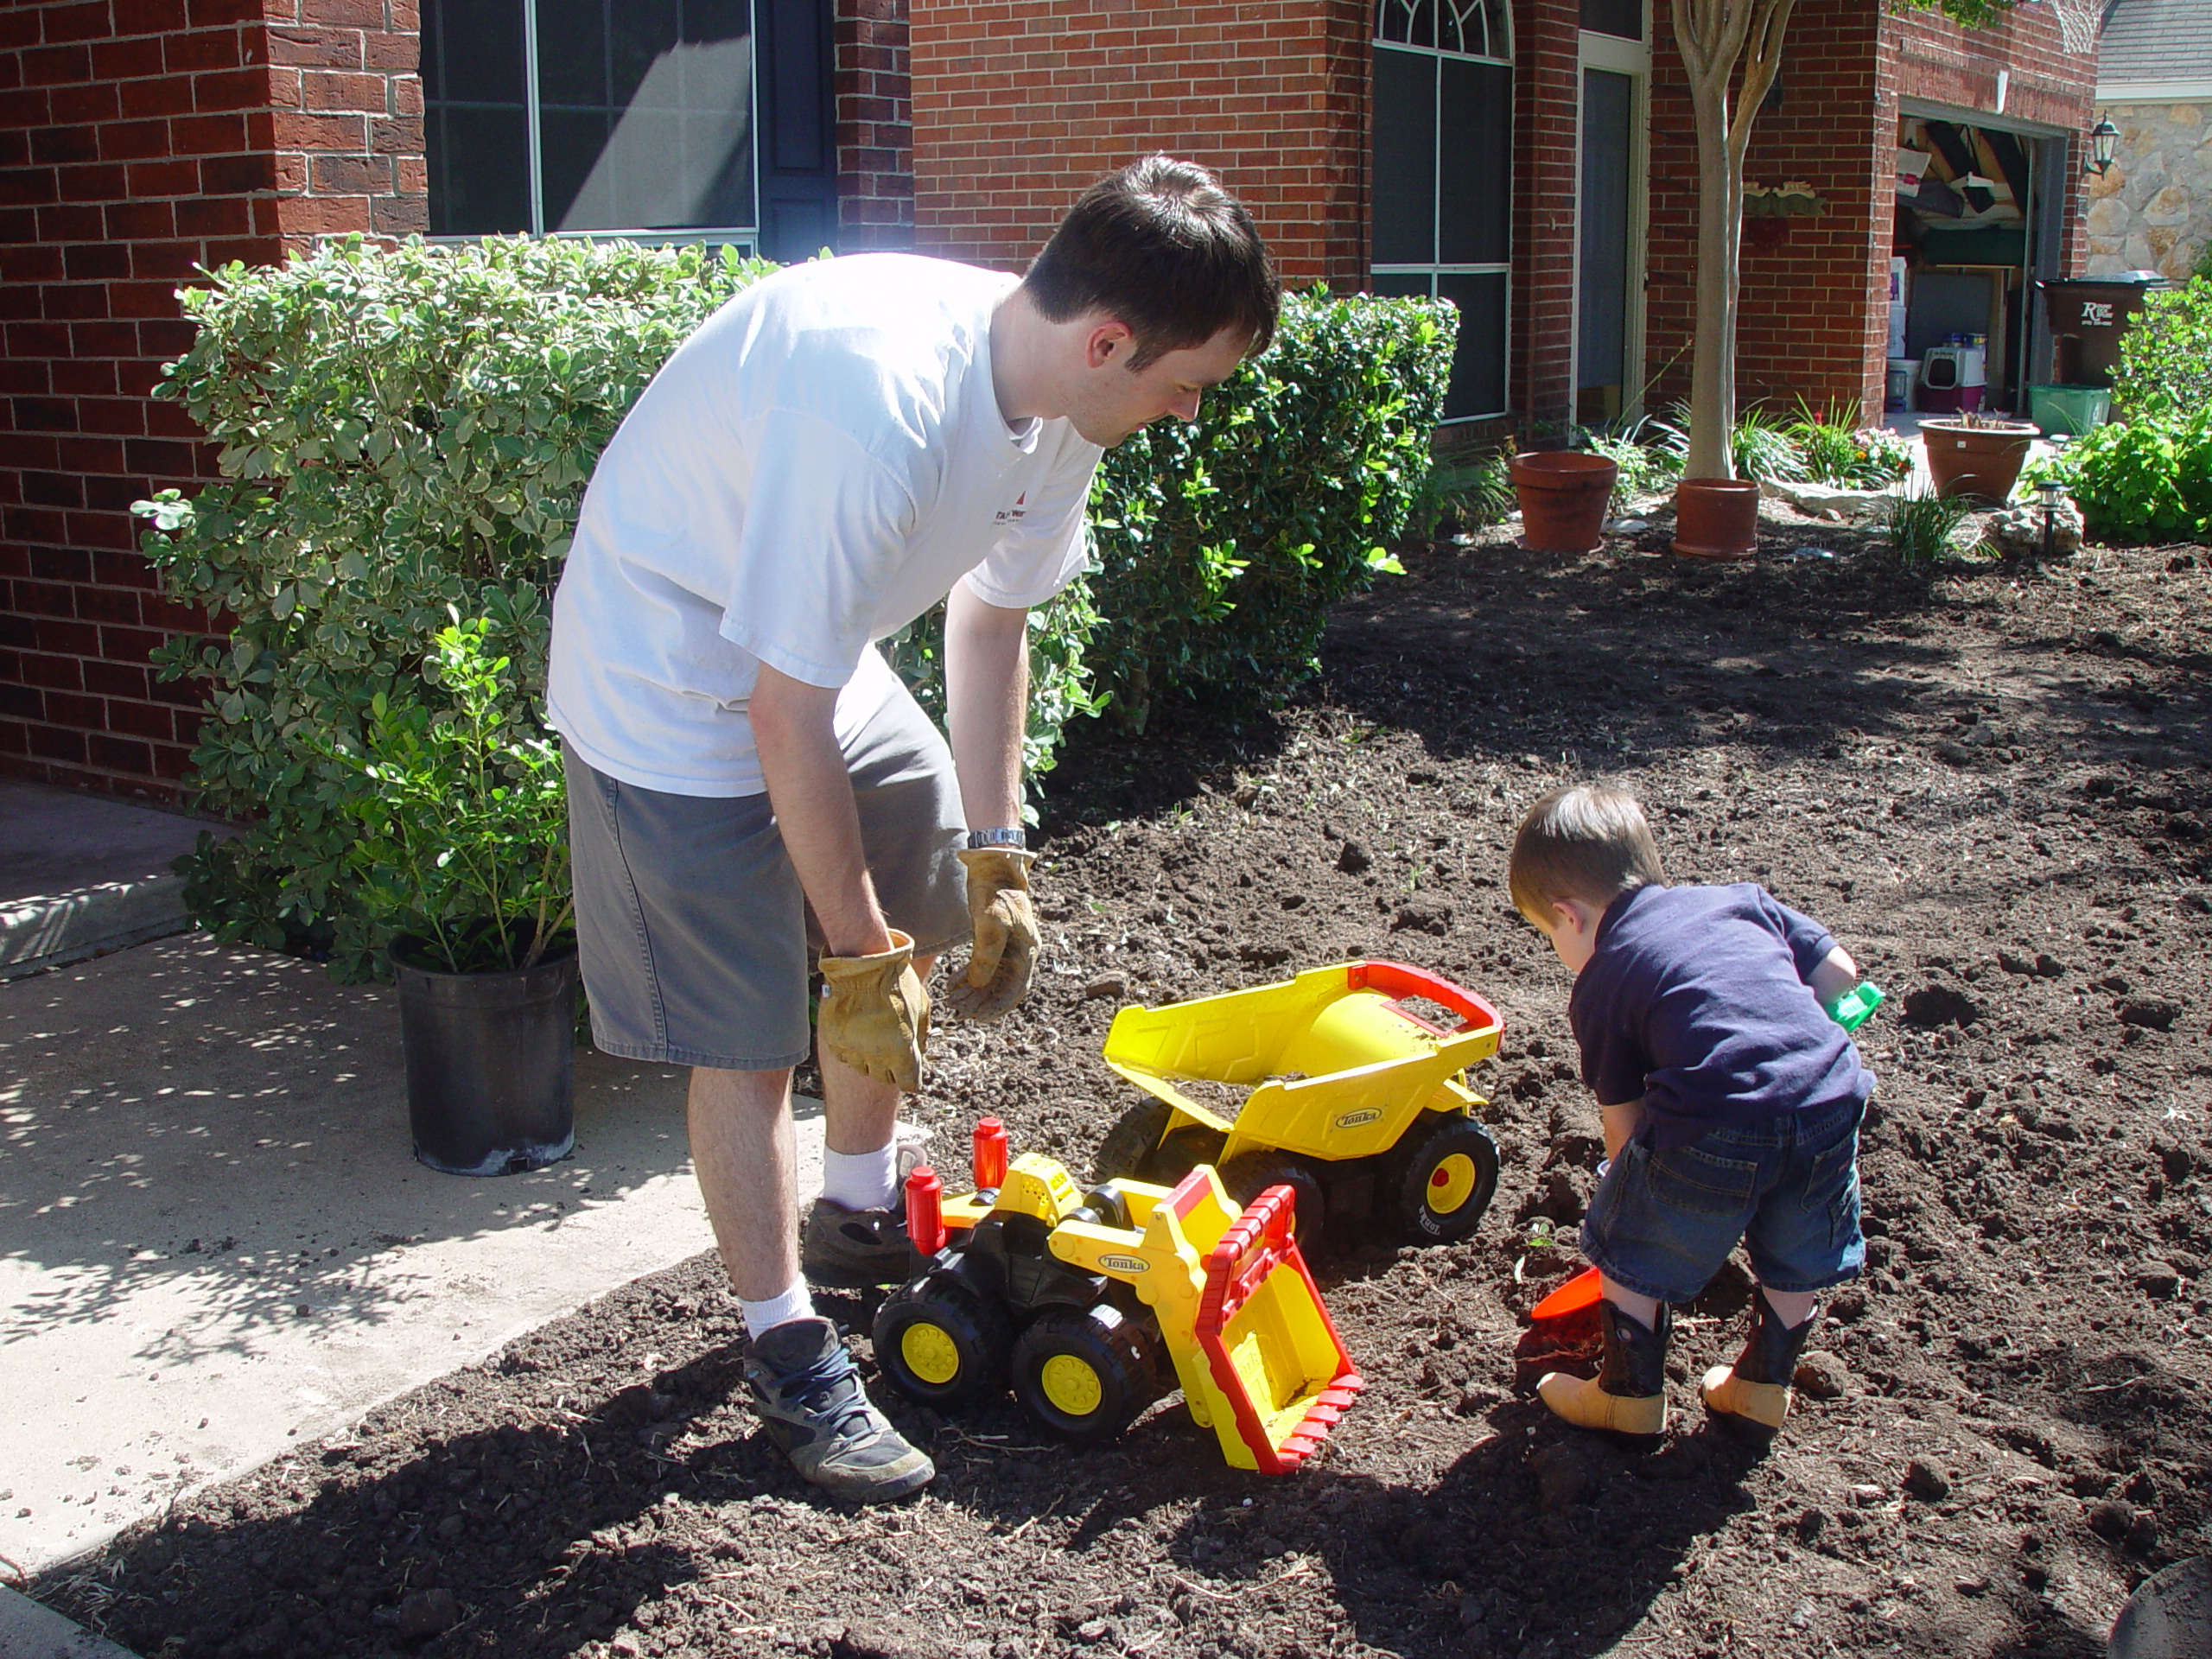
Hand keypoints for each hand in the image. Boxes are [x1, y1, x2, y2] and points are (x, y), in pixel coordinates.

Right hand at [817, 929, 929, 1090]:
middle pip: (885, 1078)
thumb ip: (922, 1032)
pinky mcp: (834, 1041)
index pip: (908, 1084)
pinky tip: (858, 1034)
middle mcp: (876, 1055)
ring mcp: (852, 1049)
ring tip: (874, 1039)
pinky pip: (845, 1057)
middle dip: (892, 1068)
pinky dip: (852, 1051)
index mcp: (901, 1049)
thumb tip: (922, 1049)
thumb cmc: (896, 981)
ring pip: (864, 1069)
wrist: (862, 962)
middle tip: (893, 1050)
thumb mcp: (920, 1004)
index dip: (911, 1078)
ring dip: (871, 1060)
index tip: (911, 1072)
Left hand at [945, 847, 1038, 1019]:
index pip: (1015, 990)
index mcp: (1027, 951)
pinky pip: (982, 968)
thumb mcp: (991, 921)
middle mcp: (1020, 954)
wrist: (992, 869)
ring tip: (952, 1000)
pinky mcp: (993, 943)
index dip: (997, 1007)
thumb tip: (979, 984)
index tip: (977, 1018)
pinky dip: (969, 979)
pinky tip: (952, 983)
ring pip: (990, 981)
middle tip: (957, 1011)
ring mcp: (1007, 949)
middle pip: (1001, 989)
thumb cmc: (995, 893)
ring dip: (973, 993)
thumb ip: (987, 954)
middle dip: (980, 1003)